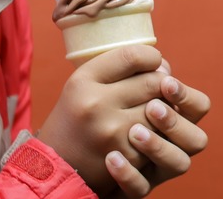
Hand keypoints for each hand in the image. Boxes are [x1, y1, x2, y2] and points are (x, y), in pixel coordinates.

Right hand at [36, 45, 167, 194]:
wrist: (57, 166)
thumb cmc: (77, 118)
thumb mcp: (83, 85)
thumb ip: (118, 68)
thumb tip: (162, 64)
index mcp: (83, 81)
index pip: (132, 56)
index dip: (151, 56)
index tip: (154, 60)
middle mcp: (95, 104)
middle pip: (153, 81)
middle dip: (163, 82)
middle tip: (160, 86)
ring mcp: (111, 131)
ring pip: (161, 109)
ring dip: (164, 108)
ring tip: (155, 107)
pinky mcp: (125, 155)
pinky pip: (159, 135)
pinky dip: (159, 132)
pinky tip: (149, 130)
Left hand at [105, 64, 210, 196]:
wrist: (72, 154)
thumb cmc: (99, 114)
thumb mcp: (116, 89)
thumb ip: (139, 76)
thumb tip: (158, 63)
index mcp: (175, 116)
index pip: (200, 106)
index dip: (187, 96)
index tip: (166, 83)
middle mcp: (173, 144)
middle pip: (197, 139)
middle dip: (175, 122)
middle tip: (151, 108)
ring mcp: (157, 169)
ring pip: (179, 165)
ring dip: (159, 146)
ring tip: (133, 132)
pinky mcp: (136, 188)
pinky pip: (141, 188)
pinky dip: (129, 174)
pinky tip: (111, 158)